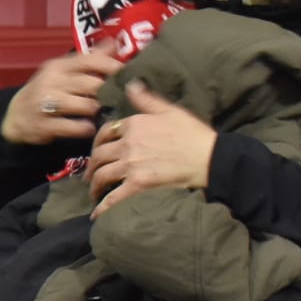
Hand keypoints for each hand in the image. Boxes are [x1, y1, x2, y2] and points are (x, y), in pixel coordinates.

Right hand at [0, 48, 124, 145]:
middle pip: (92, 84)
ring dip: (99, 110)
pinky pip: (76, 127)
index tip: (130, 73)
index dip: (112, 66)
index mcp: (59, 66)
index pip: (90, 60)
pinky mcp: (45, 125)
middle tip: (120, 97)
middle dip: (108, 92)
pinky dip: (87, 128)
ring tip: (105, 112)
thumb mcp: (63, 71)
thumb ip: (89, 59)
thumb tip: (114, 42)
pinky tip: (90, 127)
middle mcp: (52, 82)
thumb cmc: (48, 90)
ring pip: (86, 106)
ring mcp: (46, 104)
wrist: (15, 116)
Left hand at [88, 80, 218, 216]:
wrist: (210, 157)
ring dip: (95, 186)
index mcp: (134, 124)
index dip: (98, 143)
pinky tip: (97, 216)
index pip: (105, 132)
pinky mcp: (138, 185)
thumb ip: (147, 99)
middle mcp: (128, 143)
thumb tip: (130, 85)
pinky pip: (114, 198)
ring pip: (102, 176)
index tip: (98, 151)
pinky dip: (102, 208)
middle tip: (91, 176)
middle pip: (99, 156)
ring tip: (95, 193)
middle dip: (92, 167)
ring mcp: (131, 165)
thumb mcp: (171, 110)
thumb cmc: (194, 133)